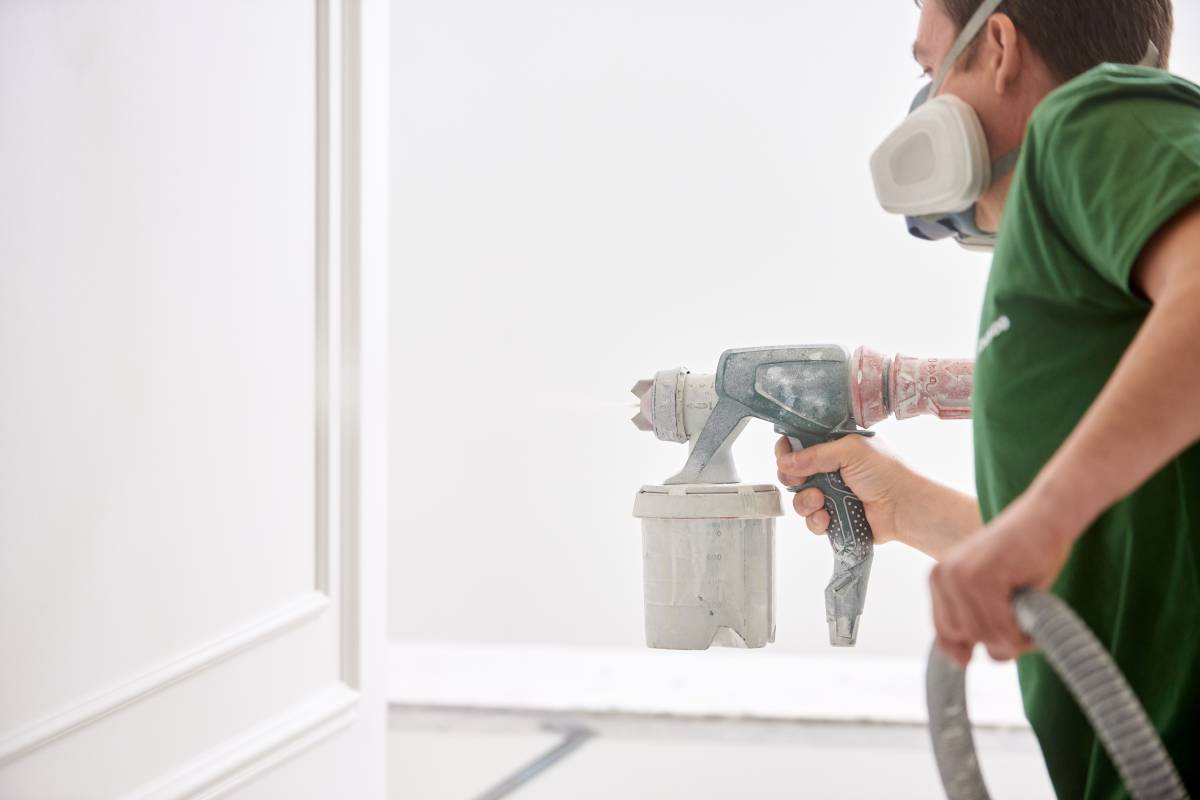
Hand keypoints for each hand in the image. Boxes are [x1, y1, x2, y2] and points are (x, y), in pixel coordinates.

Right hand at [774, 435, 913, 544]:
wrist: (906, 509)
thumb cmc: (888, 473)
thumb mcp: (851, 451)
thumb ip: (815, 454)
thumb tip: (785, 461)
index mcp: (836, 447)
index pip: (802, 445)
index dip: (789, 451)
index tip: (786, 459)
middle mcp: (832, 470)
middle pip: (795, 473)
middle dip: (793, 479)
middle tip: (800, 481)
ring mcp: (833, 495)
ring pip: (801, 499)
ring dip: (805, 502)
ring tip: (821, 502)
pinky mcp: (836, 518)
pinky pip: (812, 521)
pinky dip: (816, 521)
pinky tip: (827, 518)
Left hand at [929, 490, 1075, 665]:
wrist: (1047, 518)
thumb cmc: (1025, 558)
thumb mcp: (990, 594)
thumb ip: (973, 619)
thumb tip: (959, 662)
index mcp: (939, 578)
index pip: (943, 632)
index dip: (964, 649)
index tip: (981, 656)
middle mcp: (943, 575)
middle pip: (965, 637)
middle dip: (997, 641)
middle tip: (1023, 629)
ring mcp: (960, 574)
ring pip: (985, 635)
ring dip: (1015, 639)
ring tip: (1031, 619)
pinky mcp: (983, 576)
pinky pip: (1002, 627)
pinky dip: (1023, 632)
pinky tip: (1035, 613)